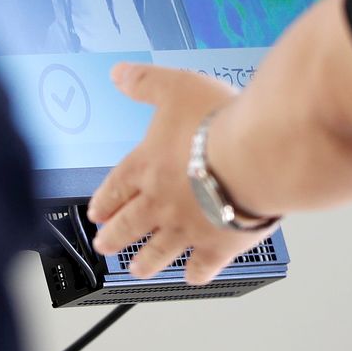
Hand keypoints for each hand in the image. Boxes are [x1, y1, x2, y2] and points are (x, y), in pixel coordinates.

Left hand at [87, 63, 270, 284]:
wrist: (255, 156)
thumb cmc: (218, 123)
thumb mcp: (175, 87)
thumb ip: (146, 83)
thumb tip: (118, 75)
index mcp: (146, 166)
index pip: (115, 187)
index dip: (103, 201)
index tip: (96, 213)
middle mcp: (160, 202)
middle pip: (129, 225)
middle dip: (114, 237)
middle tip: (105, 246)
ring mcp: (187, 227)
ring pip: (157, 252)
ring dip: (145, 262)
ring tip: (137, 269)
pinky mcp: (218, 245)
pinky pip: (202, 265)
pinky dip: (196, 273)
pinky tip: (193, 275)